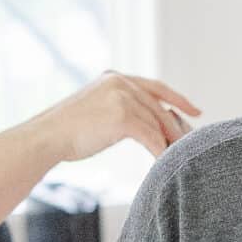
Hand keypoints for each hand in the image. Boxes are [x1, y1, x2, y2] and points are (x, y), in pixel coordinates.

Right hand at [39, 74, 200, 165]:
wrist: (46, 137)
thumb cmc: (67, 131)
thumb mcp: (97, 110)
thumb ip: (120, 109)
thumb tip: (146, 125)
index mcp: (115, 78)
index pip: (156, 87)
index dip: (178, 99)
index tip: (196, 111)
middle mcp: (121, 83)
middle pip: (160, 107)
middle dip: (177, 127)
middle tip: (191, 143)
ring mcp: (122, 97)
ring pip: (157, 123)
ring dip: (169, 142)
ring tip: (177, 157)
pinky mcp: (122, 116)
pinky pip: (150, 137)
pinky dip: (159, 151)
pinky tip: (163, 162)